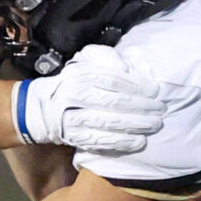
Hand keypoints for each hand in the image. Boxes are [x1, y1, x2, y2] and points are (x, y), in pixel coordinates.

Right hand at [15, 46, 164, 154]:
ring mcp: (73, 118)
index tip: (156, 91)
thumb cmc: (72, 82)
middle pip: (113, 102)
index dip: (137, 86)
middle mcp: (76, 95)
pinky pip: (100, 141)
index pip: (113, 80)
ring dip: (134, 125)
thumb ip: (105, 58)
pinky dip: (120, 142)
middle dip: (141, 107)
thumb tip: (125, 67)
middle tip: (160, 110)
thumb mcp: (84, 62)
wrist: (40, 108)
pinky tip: (138, 142)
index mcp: (81, 75)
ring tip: (154, 126)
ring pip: (108, 123)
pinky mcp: (73, 137)